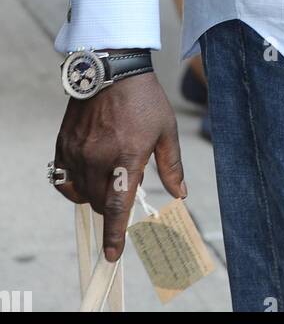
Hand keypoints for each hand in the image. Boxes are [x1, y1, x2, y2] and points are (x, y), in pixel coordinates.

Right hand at [51, 72, 185, 262]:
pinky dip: (74, 186)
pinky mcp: (64, 144)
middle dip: (112, 207)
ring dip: (95, 196)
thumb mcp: (167, 130)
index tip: (113, 254)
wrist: (113, 69)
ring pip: (82, 194)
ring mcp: (78, 151)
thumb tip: (180, 194)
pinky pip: (63, 179)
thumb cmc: (145, 99)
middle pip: (101, 203)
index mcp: (127, 156)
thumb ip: (172, 166)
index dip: (115, 234)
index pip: (118, 206)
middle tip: (123, 190)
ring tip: (108, 178)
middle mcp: (98, 158)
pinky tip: (87, 177)